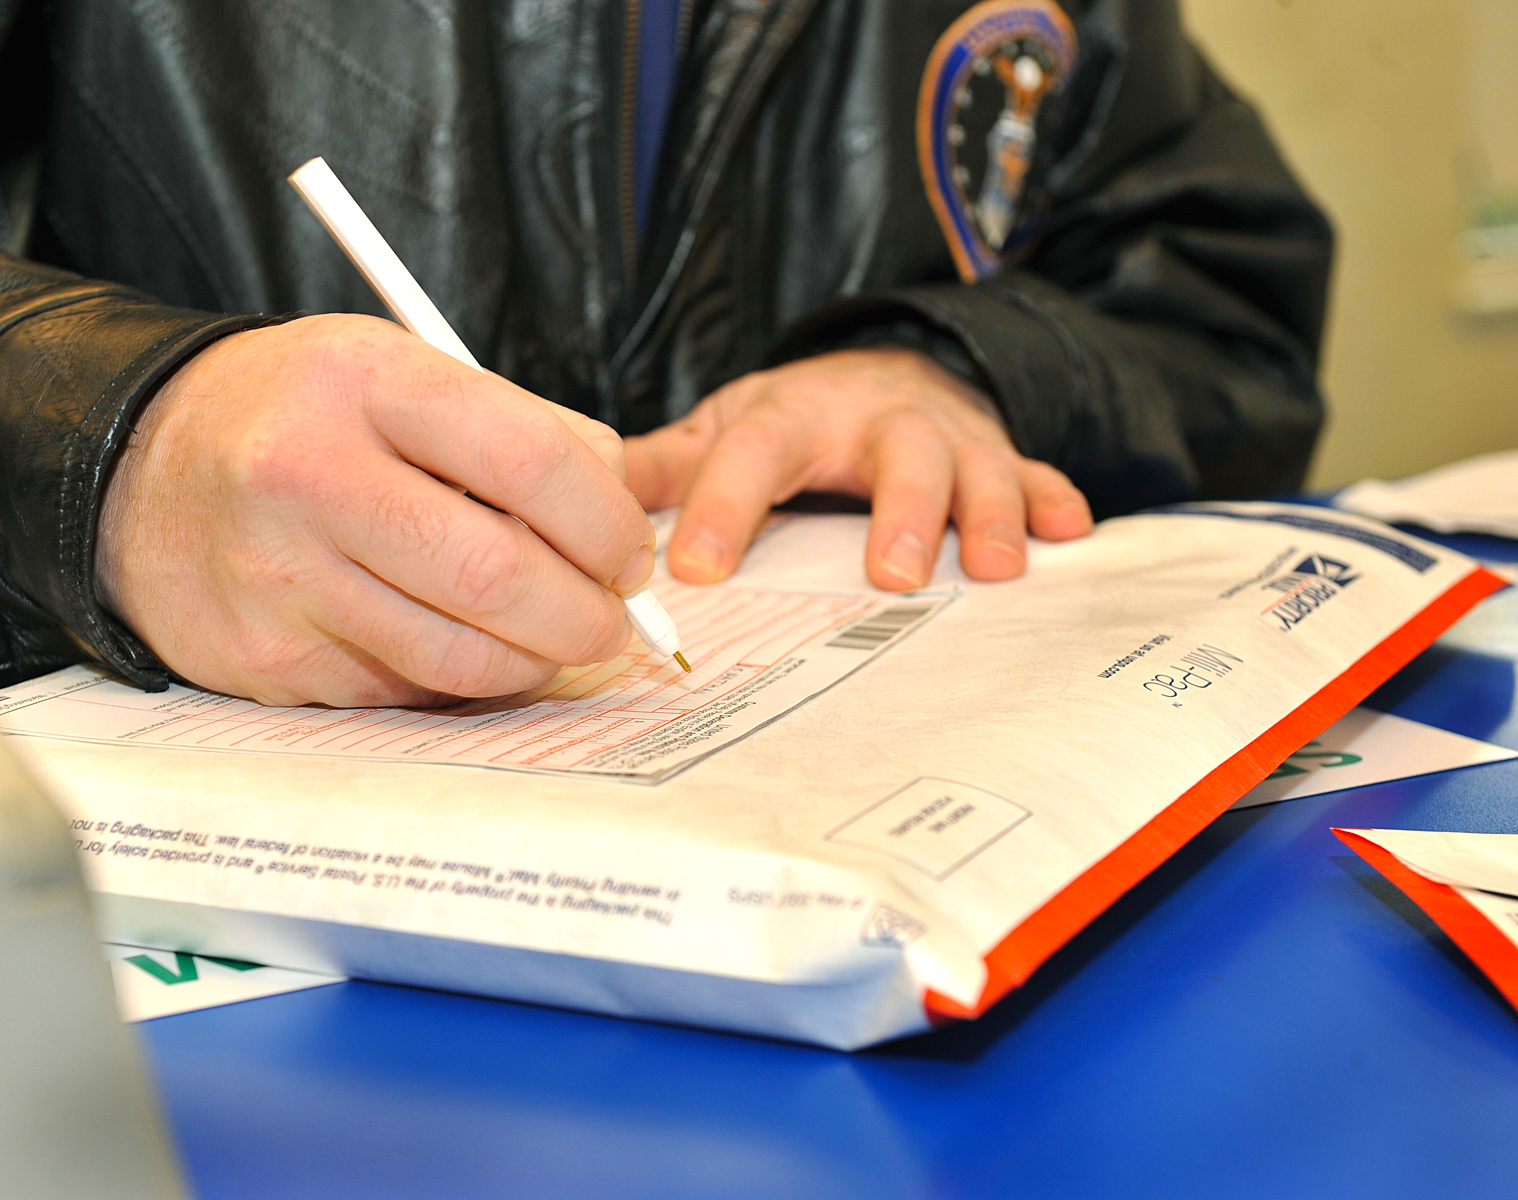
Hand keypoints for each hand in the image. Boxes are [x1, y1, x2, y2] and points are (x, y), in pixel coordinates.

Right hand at [96, 314, 656, 706]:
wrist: (131, 472)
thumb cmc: (295, 416)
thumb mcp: (392, 370)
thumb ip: (510, 425)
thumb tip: (619, 504)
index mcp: (360, 381)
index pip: (529, 458)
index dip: (607, 519)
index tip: (628, 548)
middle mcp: (308, 476)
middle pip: (498, 574)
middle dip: (586, 614)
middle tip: (609, 617)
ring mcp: (279, 578)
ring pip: (459, 655)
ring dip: (534, 662)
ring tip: (551, 639)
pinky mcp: (265, 659)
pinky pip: (403, 691)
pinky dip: (456, 680)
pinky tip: (456, 644)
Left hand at [624, 347, 1091, 587]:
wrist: (881, 368)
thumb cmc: (794, 420)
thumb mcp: (727, 428)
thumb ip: (668, 465)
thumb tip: (580, 493)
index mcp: (792, 418)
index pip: (754, 455)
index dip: (726, 508)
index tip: (698, 570)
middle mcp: (875, 420)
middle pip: (893, 454)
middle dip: (898, 512)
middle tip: (889, 576)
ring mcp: (945, 436)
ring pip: (975, 465)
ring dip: (987, 514)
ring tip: (997, 568)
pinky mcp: (998, 454)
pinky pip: (1034, 473)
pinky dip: (1052, 500)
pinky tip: (1071, 531)